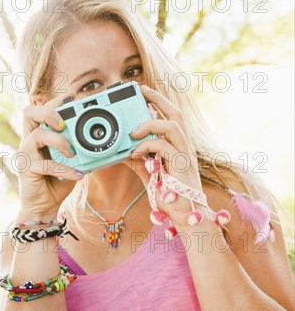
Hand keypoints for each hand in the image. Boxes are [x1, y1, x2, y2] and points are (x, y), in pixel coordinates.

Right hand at [15, 94, 83, 218]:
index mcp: (38, 134)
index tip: (72, 96)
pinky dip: (65, 169)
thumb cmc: (58, 182)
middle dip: (49, 112)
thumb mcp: (73, 161)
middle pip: (29, 113)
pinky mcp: (25, 170)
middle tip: (65, 123)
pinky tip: (77, 175)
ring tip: (72, 153)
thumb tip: (103, 137)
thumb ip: (81, 148)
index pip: (41, 109)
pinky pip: (46, 165)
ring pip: (37, 135)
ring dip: (59, 141)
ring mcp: (25, 154)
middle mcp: (28, 141)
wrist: (45, 207)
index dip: (55, 101)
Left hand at [124, 85, 203, 224]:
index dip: (158, 102)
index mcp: (177, 147)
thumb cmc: (171, 198)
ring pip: (173, 125)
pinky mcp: (182, 166)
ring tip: (133, 131)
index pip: (170, 117)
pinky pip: (165, 147)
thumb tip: (123, 152)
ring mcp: (185, 155)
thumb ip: (140, 163)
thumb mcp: (150, 177)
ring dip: (151, 123)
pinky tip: (135, 153)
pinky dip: (148, 146)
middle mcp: (184, 147)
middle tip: (140, 91)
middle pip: (175, 113)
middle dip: (158, 99)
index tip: (143, 92)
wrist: (187, 218)